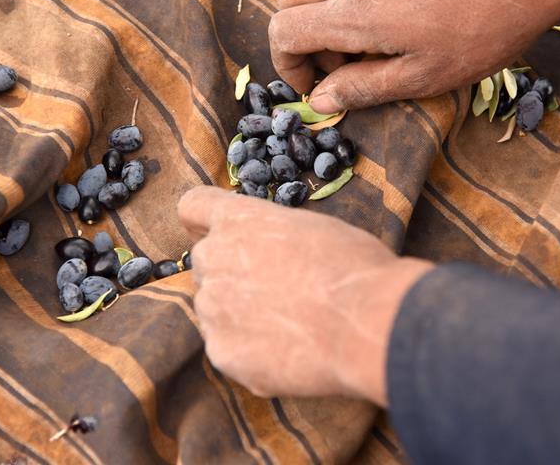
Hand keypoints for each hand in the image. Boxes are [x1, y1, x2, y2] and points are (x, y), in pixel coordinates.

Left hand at [177, 186, 429, 403]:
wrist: (366, 322)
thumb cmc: (354, 268)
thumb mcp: (315, 229)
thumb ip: (275, 236)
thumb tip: (275, 254)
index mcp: (238, 220)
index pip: (193, 206)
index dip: (203, 221)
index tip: (219, 233)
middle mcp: (214, 258)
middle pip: (207, 263)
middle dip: (233, 273)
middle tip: (276, 291)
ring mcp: (213, 308)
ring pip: (215, 309)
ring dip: (240, 315)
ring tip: (289, 326)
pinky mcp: (221, 352)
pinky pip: (228, 348)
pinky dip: (251, 353)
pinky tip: (289, 353)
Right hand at [269, 0, 559, 112]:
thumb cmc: (482, 31)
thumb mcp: (423, 77)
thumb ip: (363, 88)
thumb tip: (320, 101)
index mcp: (352, 13)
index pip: (284, 30)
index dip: (288, 64)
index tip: (317, 85)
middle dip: (299, 35)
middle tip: (340, 63)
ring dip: (324, 10)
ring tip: (370, 37)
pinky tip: (397, 7)